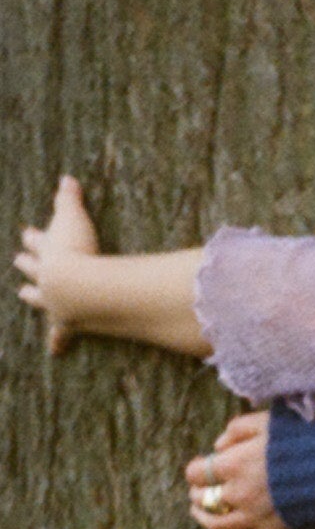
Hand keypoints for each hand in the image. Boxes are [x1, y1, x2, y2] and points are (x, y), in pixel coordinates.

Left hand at [15, 173, 98, 353]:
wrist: (78, 287)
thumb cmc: (79, 251)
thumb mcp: (75, 219)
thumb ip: (70, 199)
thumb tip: (67, 177)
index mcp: (46, 251)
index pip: (35, 241)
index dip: (34, 239)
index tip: (29, 236)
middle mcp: (43, 275)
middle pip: (30, 267)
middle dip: (26, 264)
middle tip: (20, 261)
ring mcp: (51, 299)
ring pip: (36, 297)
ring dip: (31, 295)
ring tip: (25, 294)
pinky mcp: (63, 321)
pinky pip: (59, 334)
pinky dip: (57, 341)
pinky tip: (55, 351)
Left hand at [187, 411, 289, 528]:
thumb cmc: (303, 440)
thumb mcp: (268, 422)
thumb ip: (237, 429)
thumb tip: (216, 446)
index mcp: (234, 464)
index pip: (196, 472)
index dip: (195, 469)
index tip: (201, 465)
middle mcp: (239, 494)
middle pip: (203, 498)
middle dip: (198, 492)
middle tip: (199, 488)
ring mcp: (255, 517)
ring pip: (217, 524)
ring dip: (203, 517)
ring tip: (200, 512)